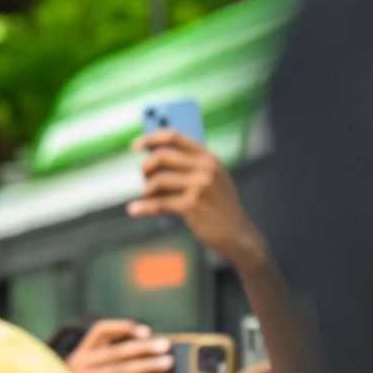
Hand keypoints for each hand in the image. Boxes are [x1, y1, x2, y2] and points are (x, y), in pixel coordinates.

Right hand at [64, 319, 172, 372]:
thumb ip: (117, 371)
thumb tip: (154, 362)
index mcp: (81, 355)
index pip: (99, 332)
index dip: (122, 327)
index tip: (146, 330)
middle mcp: (78, 365)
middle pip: (116, 351)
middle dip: (144, 347)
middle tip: (166, 346)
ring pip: (120, 371)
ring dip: (147, 367)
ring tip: (167, 365)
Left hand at [128, 130, 265, 265]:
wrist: (238, 235)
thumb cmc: (218, 206)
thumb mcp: (211, 179)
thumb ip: (188, 165)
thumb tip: (151, 153)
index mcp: (209, 158)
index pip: (175, 137)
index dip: (151, 138)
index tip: (135, 145)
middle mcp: (206, 168)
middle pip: (162, 156)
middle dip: (146, 168)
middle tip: (144, 178)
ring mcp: (200, 186)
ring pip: (157, 180)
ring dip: (147, 190)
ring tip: (147, 198)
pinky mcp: (192, 205)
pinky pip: (159, 202)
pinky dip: (144, 207)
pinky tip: (134, 210)